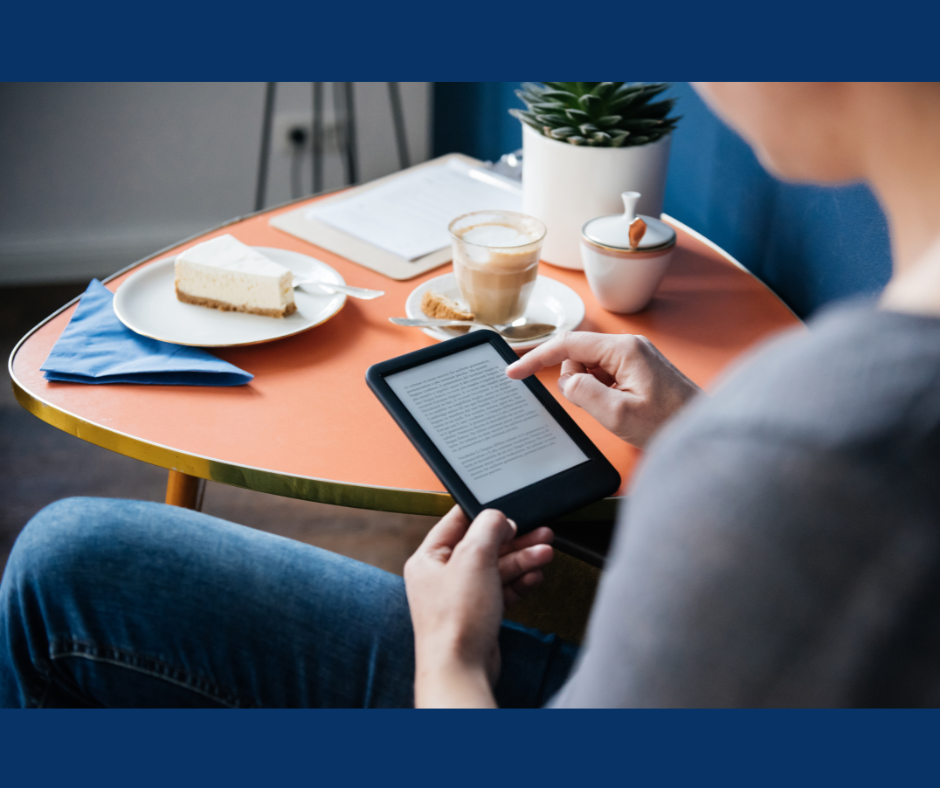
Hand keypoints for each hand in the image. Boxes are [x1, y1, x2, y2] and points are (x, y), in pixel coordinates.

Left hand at [404, 506, 553, 707]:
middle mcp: (442, 576)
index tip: (509, 511)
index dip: (485, 515)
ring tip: (545, 552)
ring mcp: (462, 596)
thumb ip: (488, 528)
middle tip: (539, 532)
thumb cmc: (455, 621)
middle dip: (514, 539)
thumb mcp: (473, 558)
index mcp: (429, 558)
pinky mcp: (479, 614)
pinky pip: (502, 589)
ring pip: (496, 568)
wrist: (461, 669)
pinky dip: (519, 582)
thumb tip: (498, 516)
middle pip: (483, 546)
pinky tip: (535, 576)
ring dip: (522, 559)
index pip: (457, 522)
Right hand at [507, 331, 700, 448]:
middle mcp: (629, 347)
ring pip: (590, 368)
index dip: (536, 358)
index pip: (567, 344)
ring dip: (590, 390)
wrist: (704, 435)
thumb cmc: (670, 424)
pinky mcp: (640, 371)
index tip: (514, 372)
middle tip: (598, 407)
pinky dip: (602, 393)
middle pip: (578, 355)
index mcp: (623, 350)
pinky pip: (605, 377)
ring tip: (616, 410)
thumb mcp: (618, 414)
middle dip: (575, 381)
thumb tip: (568, 381)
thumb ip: (583, 392)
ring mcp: (636, 358)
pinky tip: (622, 409)